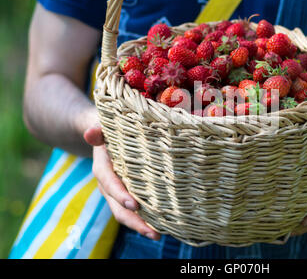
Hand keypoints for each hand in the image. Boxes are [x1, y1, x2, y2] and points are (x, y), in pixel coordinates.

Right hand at [84, 126, 160, 240]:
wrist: (103, 133)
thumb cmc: (109, 127)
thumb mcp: (102, 125)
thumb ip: (97, 130)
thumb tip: (90, 132)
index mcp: (102, 167)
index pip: (109, 183)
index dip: (120, 195)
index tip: (134, 205)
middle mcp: (108, 183)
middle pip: (117, 206)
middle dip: (134, 221)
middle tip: (153, 232)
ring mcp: (116, 191)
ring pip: (124, 212)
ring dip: (140, 225)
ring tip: (158, 235)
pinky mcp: (125, 193)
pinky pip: (132, 210)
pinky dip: (144, 219)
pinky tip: (160, 226)